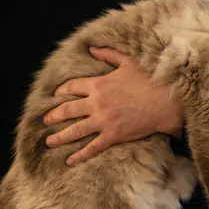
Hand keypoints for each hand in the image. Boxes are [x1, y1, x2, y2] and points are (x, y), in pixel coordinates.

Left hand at [44, 47, 181, 165]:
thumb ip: (108, 54)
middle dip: (53, 116)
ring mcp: (103, 121)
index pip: (71, 87)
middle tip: (45, 121)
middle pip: (67, 111)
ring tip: (49, 142)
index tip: (55, 95)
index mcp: (98, 84)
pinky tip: (70, 160)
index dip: (61, 91)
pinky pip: (92, 147)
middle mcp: (96, 103)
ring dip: (60, 137)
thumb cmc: (149, 81)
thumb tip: (92, 48)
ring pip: (75, 131)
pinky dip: (80, 155)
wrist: (164, 102)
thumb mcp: (128, 63)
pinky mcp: (113, 135)